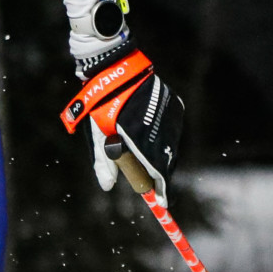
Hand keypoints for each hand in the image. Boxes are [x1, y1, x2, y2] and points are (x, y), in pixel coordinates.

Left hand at [59, 37, 183, 194]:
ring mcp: (168, 114)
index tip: (163, 203)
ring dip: (162, 156)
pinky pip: (172, 129)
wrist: (116, 69)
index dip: (162, 189)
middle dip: (161, 174)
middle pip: (166, 160)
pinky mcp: (174, 104)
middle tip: (155, 186)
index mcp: (138, 137)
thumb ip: (104, 162)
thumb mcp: (98, 135)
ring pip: (171, 145)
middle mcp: (158, 127)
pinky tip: (153, 140)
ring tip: (151, 162)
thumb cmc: (102, 105)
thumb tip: (107, 186)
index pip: (157, 170)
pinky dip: (164, 139)